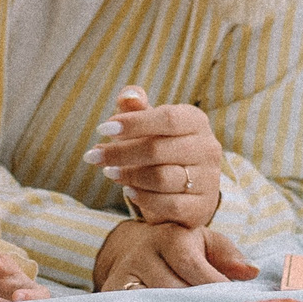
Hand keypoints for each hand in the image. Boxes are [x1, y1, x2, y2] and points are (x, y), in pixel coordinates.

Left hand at [84, 87, 223, 226]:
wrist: (186, 187)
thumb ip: (136, 107)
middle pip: (159, 150)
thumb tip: (129, 96)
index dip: (133, 123)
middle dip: (121, 153)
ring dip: (129, 176)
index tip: (103, 129)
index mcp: (195, 121)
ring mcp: (209, 179)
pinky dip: (144, 198)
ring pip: (163, 178)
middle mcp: (208, 148)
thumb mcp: (148, 124)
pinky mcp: (202, 206)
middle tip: (94, 156)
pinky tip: (128, 191)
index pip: (167, 118)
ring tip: (109, 172)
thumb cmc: (160, 146)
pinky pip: (170, 204)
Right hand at [94, 220, 257, 291]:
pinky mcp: (111, 294)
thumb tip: (252, 272)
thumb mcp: (205, 242)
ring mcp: (124, 275)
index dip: (215, 287)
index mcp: (170, 236)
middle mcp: (143, 253)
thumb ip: (229, 255)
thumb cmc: (179, 249)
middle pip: (175, 290)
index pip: (194, 266)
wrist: (131, 249)